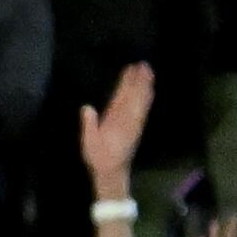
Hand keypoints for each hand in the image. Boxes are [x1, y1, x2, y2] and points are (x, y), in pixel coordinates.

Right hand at [76, 61, 152, 191]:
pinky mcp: (136, 127)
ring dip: (145, 86)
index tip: (131, 69)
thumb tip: (87, 107)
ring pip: (142, 101)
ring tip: (148, 71)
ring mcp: (134, 123)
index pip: (124, 97)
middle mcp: (129, 120)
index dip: (128, 83)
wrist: (113, 173)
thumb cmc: (99, 158)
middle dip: (140, 80)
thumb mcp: (89, 143)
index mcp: (117, 121)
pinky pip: (143, 109)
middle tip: (144, 64)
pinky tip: (149, 90)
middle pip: (136, 96)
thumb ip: (89, 125)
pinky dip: (147, 98)